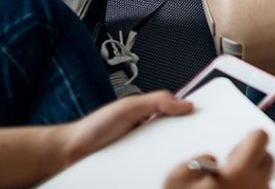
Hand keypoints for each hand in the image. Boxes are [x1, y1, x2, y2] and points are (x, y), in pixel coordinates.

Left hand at [55, 91, 192, 168]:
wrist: (69, 153)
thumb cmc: (93, 128)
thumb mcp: (127, 107)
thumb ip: (155, 101)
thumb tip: (185, 103)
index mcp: (151, 116)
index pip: (179, 117)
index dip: (193, 119)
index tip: (205, 123)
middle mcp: (149, 135)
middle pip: (176, 140)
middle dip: (183, 143)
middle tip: (190, 147)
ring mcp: (142, 154)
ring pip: (165, 159)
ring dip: (170, 160)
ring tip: (174, 163)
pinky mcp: (135, 170)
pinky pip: (152, 172)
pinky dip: (157, 173)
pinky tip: (159, 174)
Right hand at [164, 130, 273, 188]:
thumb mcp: (174, 181)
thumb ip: (194, 161)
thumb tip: (210, 160)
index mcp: (239, 173)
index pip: (260, 138)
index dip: (247, 140)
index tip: (235, 150)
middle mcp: (256, 187)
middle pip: (267, 159)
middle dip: (252, 160)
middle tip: (231, 170)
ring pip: (262, 182)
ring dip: (249, 182)